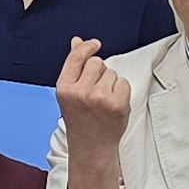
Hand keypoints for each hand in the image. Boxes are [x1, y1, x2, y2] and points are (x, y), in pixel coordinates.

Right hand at [55, 35, 131, 163]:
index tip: (95, 44)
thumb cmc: (80, 119)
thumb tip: (77, 41)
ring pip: (111, 73)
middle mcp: (81, 92)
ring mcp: (100, 98)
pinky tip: (112, 105)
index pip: (77, 57)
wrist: (91, 147)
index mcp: (64, 88)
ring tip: (102, 101)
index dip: (87, 47)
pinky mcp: (117, 104)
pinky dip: (121, 92)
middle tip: (94, 91)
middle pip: (97, 62)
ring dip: (110, 83)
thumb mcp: (69, 93)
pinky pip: (123, 83)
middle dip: (98, 72)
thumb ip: (73, 67)